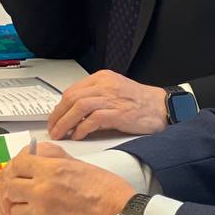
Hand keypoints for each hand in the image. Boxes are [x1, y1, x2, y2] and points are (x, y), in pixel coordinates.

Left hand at [0, 142, 132, 214]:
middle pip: (10, 189)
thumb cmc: (111, 196)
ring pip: (15, 213)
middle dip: (18, 194)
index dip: (19, 171)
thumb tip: (40, 155)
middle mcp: (43, 190)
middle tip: (28, 199)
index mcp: (54, 170)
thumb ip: (58, 161)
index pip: (18, 164)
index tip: (22, 177)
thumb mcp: (84, 167)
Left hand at [48, 71, 168, 139]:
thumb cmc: (140, 102)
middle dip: (58, 115)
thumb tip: (73, 115)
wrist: (161, 107)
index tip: (54, 119)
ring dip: (65, 123)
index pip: (72, 90)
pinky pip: (93, 119)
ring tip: (61, 134)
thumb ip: (95, 98)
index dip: (59, 107)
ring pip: (79, 106)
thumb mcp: (114, 93)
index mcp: (102, 78)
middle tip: (53, 129)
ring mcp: (112, 98)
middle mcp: (105, 85)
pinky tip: (78, 136)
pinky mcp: (118, 112)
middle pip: (72, 97)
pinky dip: (82, 128)